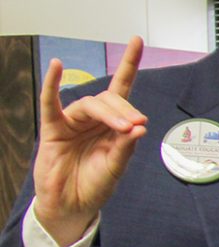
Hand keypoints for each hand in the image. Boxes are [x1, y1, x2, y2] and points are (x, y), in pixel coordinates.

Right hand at [33, 37, 147, 246]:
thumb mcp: (116, 168)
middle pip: (110, 100)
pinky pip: (50, 102)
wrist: (72, 206)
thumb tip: (140, 126)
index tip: (137, 41)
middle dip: (124, 110)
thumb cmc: (94, 185)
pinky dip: (51, 84)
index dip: (129, 65)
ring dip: (108, 113)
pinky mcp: (53, 128)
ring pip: (91, 104)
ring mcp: (73, 122)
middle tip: (135, 124)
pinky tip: (54, 66)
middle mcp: (94, 120)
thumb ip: (125, 148)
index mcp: (113, 125)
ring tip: (122, 126)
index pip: (123, 90)